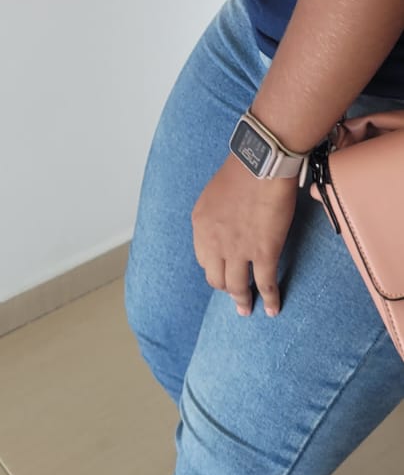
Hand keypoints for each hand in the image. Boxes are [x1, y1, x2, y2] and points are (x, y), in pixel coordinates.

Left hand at [191, 155, 298, 317]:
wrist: (261, 164)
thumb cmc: (241, 171)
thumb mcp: (213, 194)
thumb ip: (215, 216)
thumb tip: (224, 228)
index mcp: (200, 226)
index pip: (203, 259)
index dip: (215, 267)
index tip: (224, 270)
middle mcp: (214, 242)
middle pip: (215, 278)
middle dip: (225, 288)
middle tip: (234, 294)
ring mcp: (238, 250)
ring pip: (236, 287)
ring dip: (242, 301)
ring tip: (246, 310)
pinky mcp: (264, 253)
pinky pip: (265, 284)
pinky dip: (270, 299)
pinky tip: (273, 309)